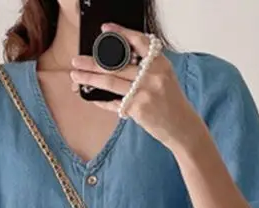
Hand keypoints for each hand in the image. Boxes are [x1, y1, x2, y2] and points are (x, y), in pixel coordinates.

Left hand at [69, 23, 204, 152]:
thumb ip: (145, 68)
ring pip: (110, 81)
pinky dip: (101, 101)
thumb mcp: (164, 78)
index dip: (120, 33)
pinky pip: (114, 102)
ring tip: (76, 75)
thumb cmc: (171, 103)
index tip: (105, 29)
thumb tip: (117, 63)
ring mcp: (144, 91)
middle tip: (76, 60)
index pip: (138, 41)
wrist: (182, 127)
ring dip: (90, 78)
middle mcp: (152, 74)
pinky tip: (90, 98)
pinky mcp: (138, 108)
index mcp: (159, 62)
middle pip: (117, 63)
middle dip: (93, 62)